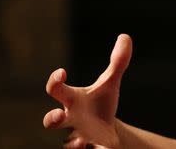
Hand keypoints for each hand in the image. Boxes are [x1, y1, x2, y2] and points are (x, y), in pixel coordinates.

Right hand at [43, 34, 132, 148]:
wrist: (107, 130)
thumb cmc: (102, 103)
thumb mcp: (110, 83)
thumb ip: (118, 62)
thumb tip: (125, 36)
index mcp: (72, 100)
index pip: (55, 89)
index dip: (54, 81)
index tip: (62, 72)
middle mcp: (69, 119)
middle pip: (50, 121)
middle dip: (51, 119)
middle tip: (58, 115)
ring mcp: (76, 137)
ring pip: (66, 143)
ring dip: (71, 142)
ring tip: (82, 140)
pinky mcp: (88, 148)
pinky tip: (96, 147)